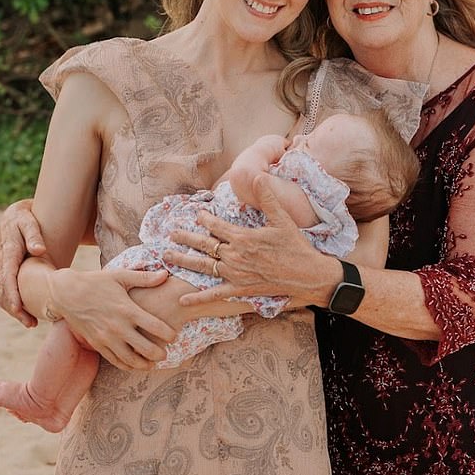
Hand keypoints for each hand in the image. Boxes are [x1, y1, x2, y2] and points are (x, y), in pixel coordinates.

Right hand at [0, 199, 44, 326]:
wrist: (16, 216)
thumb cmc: (27, 217)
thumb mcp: (29, 221)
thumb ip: (34, 235)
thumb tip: (39, 250)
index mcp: (7, 251)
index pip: (7, 277)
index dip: (12, 294)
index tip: (18, 309)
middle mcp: (1, 263)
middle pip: (4, 291)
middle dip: (15, 309)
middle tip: (31, 323)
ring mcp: (2, 269)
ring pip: (3, 294)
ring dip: (15, 311)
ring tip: (32, 323)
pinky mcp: (6, 273)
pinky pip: (6, 292)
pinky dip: (14, 304)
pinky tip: (28, 314)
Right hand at [50, 267, 176, 369]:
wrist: (66, 293)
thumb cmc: (96, 282)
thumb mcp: (120, 276)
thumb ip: (144, 278)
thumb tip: (166, 274)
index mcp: (127, 309)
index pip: (155, 327)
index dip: (169, 334)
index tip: (174, 336)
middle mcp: (118, 327)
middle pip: (145, 348)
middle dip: (159, 354)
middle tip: (166, 354)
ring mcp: (106, 338)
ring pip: (130, 359)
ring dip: (144, 364)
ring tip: (153, 363)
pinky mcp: (96, 344)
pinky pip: (115, 360)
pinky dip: (127, 365)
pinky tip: (135, 365)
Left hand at [163, 173, 338, 307]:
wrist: (308, 275)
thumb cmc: (296, 247)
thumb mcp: (283, 219)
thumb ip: (267, 197)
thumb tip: (258, 175)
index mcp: (243, 237)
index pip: (216, 225)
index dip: (204, 219)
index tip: (195, 214)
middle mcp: (235, 256)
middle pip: (204, 245)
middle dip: (185, 238)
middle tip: (170, 234)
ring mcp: (236, 274)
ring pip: (204, 266)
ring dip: (183, 261)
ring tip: (166, 257)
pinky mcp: (240, 289)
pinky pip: (215, 294)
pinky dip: (198, 297)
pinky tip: (182, 300)